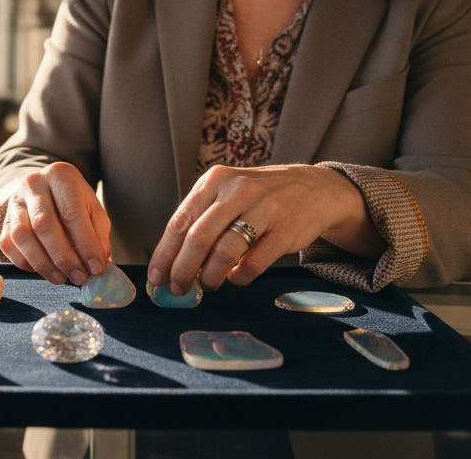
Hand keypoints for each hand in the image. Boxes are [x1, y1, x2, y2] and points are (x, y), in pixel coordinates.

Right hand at [0, 161, 111, 284]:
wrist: (46, 190)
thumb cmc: (74, 202)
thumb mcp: (93, 210)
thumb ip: (98, 235)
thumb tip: (98, 265)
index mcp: (60, 175)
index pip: (71, 212)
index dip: (85, 243)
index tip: (96, 267)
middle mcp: (33, 184)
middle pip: (43, 224)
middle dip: (63, 257)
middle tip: (79, 277)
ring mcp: (14, 201)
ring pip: (22, 236)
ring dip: (43, 264)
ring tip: (62, 278)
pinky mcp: (3, 220)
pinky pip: (9, 245)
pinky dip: (26, 263)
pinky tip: (45, 270)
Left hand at [147, 164, 373, 293]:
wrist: (314, 189)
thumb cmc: (259, 197)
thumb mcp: (228, 194)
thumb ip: (202, 220)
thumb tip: (172, 263)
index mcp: (215, 180)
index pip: (180, 221)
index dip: (165, 254)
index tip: (156, 278)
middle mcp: (237, 190)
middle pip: (198, 237)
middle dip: (183, 269)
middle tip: (177, 289)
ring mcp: (263, 208)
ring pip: (224, 251)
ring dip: (210, 276)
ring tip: (207, 285)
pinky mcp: (285, 229)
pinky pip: (253, 263)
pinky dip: (239, 277)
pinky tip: (235, 278)